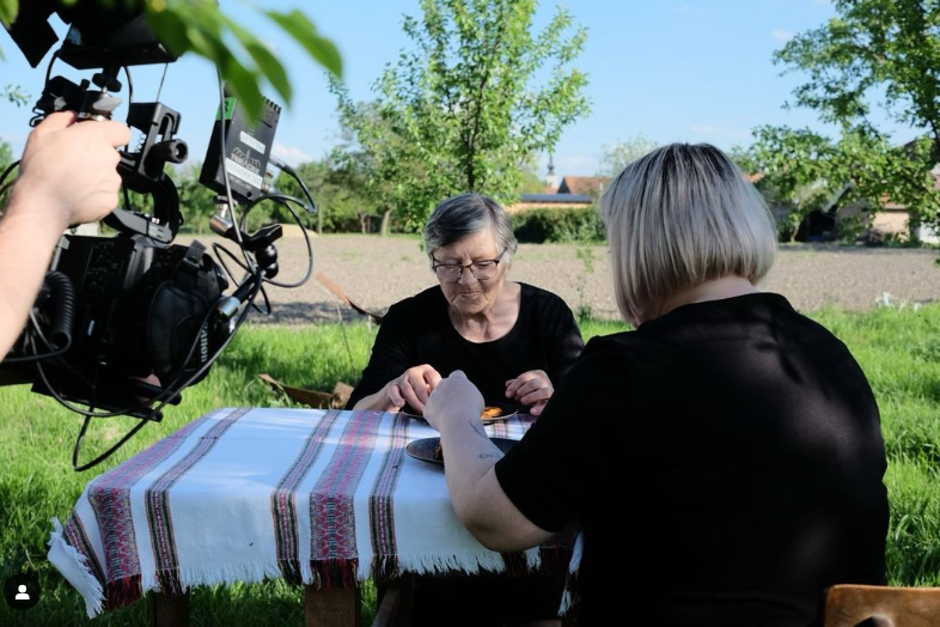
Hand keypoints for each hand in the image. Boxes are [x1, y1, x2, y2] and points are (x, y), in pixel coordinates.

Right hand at [11, 111, 130, 228]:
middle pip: (111, 154)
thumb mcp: (42, 133)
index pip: (122, 131)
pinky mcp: (111, 200)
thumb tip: (72, 116)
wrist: (42, 203)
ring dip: (97, 176)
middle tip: (76, 162)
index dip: (112, 134)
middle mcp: (110, 157)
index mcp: (96, 137)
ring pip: (110, 175)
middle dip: (97, 156)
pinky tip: (78, 194)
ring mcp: (113, 180)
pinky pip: (107, 194)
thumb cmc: (40, 167)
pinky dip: (96, 194)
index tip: (100, 138)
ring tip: (74, 180)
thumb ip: (62, 119)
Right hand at [384, 364, 441, 412]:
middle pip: (420, 386)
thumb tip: (447, 402)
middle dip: (425, 400)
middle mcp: (414, 372)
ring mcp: (402, 378)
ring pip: (408, 389)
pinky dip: (397, 398)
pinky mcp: (392, 386)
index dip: (437, 391)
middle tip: (430, 411)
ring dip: (415, 402)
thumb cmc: (419, 393)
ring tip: (421, 411)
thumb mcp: (429, 390)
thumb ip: (437, 392)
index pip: (434, 377)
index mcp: (427, 370)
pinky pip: (394, 391)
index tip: (440, 403)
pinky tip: (401, 405)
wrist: (397, 393)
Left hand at [424, 370, 483, 431]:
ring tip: (452, 416)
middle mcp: (443, 384)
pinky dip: (436, 417)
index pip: (457, 375)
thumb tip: (468, 397)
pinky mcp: (427, 408)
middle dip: (448, 394)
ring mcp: (433, 396)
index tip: (462, 391)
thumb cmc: (471, 410)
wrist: (459, 420)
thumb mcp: (477, 397)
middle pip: (444, 386)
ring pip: (436, 400)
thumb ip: (469, 394)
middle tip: (456, 405)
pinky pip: (431, 412)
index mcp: (457, 379)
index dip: (459, 383)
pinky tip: (444, 421)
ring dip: (441, 406)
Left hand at [505, 369, 552, 415]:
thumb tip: (508, 384)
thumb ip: (516, 383)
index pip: (524, 377)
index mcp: (537, 374)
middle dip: (522, 391)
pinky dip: (539, 408)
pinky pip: (547, 405)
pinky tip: (532, 411)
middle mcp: (544, 381)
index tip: (508, 394)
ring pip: (543, 392)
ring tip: (523, 401)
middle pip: (533, 383)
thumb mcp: (525, 383)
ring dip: (531, 397)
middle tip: (517, 398)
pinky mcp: (551, 401)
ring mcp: (550, 391)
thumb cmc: (534, 388)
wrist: (548, 394)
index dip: (514, 386)